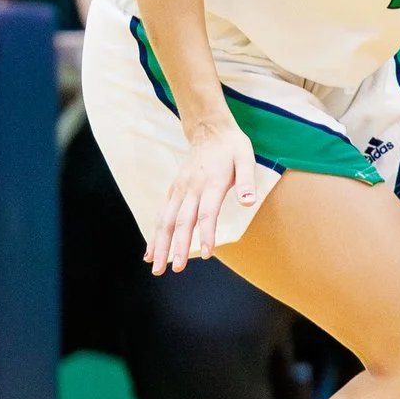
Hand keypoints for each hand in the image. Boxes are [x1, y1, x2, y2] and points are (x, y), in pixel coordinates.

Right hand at [146, 119, 257, 272]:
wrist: (209, 129)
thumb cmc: (232, 147)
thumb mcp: (246, 158)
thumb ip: (247, 181)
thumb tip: (248, 202)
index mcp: (212, 182)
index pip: (207, 212)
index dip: (206, 234)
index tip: (206, 254)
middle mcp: (191, 188)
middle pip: (181, 221)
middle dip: (177, 246)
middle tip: (175, 269)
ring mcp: (180, 189)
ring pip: (166, 220)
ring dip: (160, 244)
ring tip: (156, 267)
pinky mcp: (174, 191)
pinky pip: (162, 215)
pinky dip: (155, 234)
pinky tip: (151, 252)